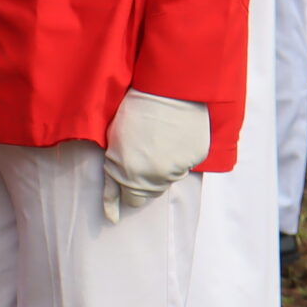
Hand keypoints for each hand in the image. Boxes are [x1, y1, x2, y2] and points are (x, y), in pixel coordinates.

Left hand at [100, 89, 208, 221]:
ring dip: (160, 170)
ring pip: (165, 181)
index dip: (116, 203)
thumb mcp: (114, 136)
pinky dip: (179, 158)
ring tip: (158, 144)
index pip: (122, 198)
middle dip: (140, 186)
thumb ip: (116, 162)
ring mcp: (174, 170)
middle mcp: (150, 177)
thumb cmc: (134, 107)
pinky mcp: (193, 160)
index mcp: (125, 170)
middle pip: (145, 194)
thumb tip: (121, 180)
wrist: (167, 90)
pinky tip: (174, 138)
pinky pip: (184, 166)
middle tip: (140, 165)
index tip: (112, 217)